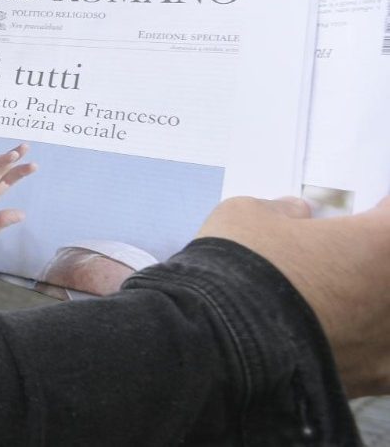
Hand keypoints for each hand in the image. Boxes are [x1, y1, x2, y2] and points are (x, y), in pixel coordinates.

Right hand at [198, 195, 389, 397]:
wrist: (217, 338)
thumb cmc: (240, 267)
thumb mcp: (248, 215)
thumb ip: (283, 212)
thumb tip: (297, 215)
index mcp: (378, 243)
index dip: (377, 212)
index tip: (364, 211)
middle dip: (373, 263)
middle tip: (346, 259)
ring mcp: (385, 340)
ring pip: (387, 316)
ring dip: (372, 307)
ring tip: (341, 304)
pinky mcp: (370, 379)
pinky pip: (383, 363)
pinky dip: (369, 351)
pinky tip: (345, 345)